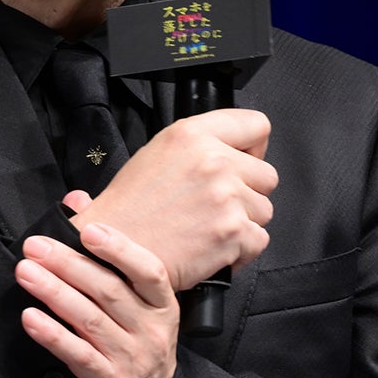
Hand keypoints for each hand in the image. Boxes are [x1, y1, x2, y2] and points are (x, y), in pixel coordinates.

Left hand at [17, 221, 176, 377]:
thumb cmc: (133, 349)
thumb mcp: (136, 308)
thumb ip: (110, 256)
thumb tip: (79, 201)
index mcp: (161, 307)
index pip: (149, 272)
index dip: (120, 249)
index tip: (89, 229)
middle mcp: (151, 331)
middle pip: (108, 291)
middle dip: (68, 264)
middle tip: (35, 246)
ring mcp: (131, 359)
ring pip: (89, 319)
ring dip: (54, 293)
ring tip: (25, 273)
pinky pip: (77, 354)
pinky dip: (52, 334)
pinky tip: (30, 318)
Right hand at [70, 108, 276, 291]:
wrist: (110, 251)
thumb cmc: (130, 207)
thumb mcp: (158, 152)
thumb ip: (200, 145)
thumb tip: (238, 153)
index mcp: (192, 134)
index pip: (256, 125)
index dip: (252, 148)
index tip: (242, 161)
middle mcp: (213, 161)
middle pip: (266, 174)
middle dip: (248, 192)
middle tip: (216, 205)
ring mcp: (225, 198)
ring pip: (264, 209)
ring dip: (244, 222)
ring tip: (208, 227)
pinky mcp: (231, 233)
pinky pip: (259, 240)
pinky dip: (241, 250)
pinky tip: (212, 247)